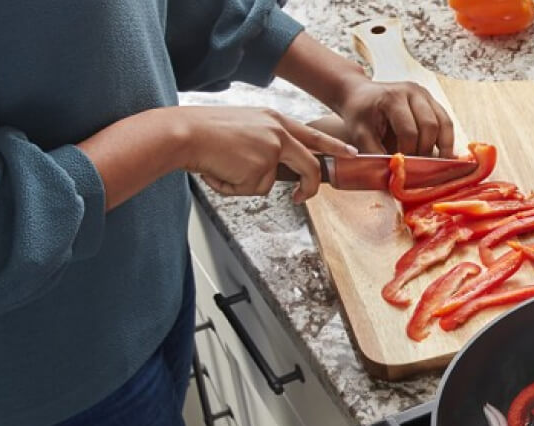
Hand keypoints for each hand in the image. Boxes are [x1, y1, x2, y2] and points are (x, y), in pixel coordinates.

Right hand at [180, 106, 354, 202]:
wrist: (185, 134)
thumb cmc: (204, 133)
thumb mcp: (244, 129)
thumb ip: (265, 145)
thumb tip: (271, 172)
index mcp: (274, 119)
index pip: (311, 134)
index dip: (332, 145)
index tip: (349, 153)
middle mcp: (278, 132)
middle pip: (309, 164)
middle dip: (310, 186)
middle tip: (302, 197)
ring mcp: (273, 149)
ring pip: (270, 182)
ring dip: (246, 184)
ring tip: (223, 167)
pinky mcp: (262, 166)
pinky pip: (253, 190)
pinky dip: (234, 188)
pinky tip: (220, 171)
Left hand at [335, 79, 454, 157]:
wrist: (360, 92)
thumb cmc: (359, 113)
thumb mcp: (359, 134)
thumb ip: (375, 155)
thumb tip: (392, 180)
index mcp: (393, 98)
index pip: (409, 131)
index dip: (408, 153)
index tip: (403, 167)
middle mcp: (413, 92)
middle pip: (430, 125)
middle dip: (426, 151)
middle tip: (419, 167)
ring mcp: (425, 94)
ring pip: (444, 122)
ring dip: (443, 146)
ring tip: (437, 165)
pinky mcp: (431, 100)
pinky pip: (446, 121)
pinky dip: (446, 139)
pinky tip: (441, 154)